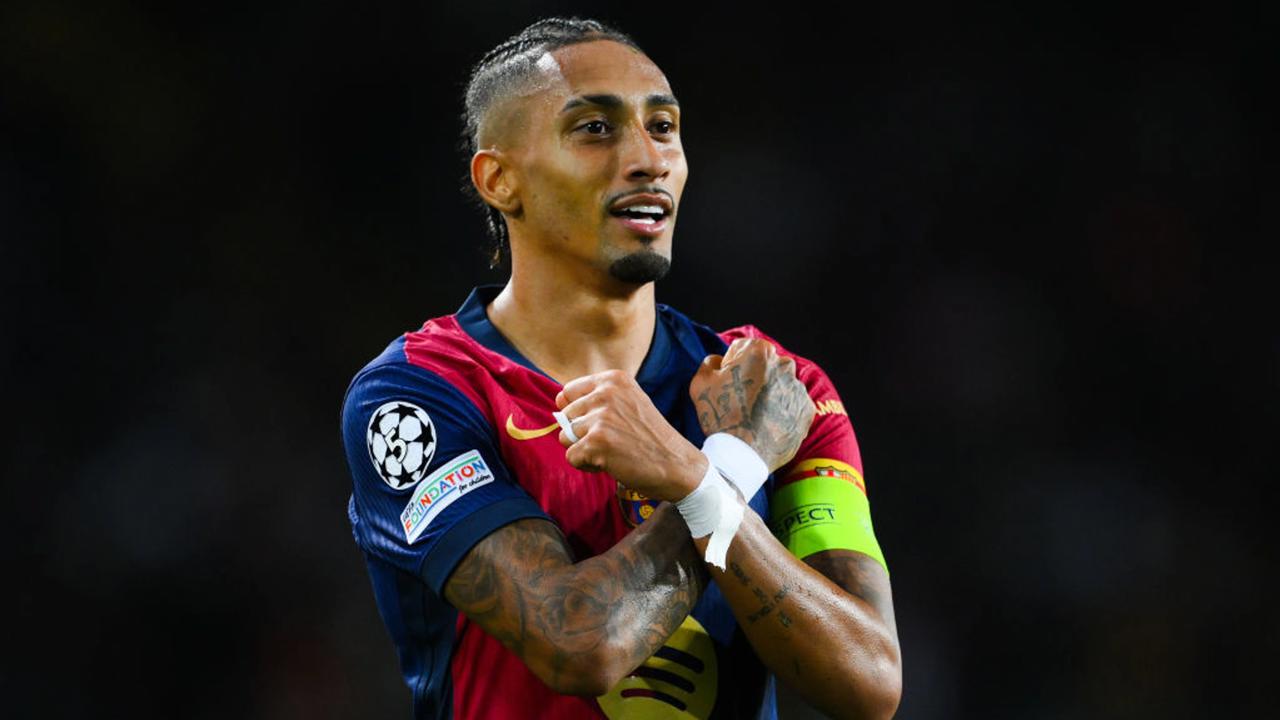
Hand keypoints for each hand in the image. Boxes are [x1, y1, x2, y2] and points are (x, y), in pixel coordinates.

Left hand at [556, 370, 706, 501]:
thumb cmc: (650, 437)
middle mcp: (606, 393)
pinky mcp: (596, 443)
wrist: (677, 465)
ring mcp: (600, 418)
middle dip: (581, 434)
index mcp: (613, 379)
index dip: (577, 413)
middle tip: (612, 441)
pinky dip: (586, 465)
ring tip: (610, 452)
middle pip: (565, 416)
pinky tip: (609, 463)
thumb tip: (557, 403)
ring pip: (565, 437)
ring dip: (583, 450)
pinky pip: (571, 457)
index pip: (568, 392)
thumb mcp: (628, 402)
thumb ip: (597, 398)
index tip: (601, 424)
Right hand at [689, 338, 814, 471]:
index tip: (727, 384)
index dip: (731, 366)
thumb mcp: (701, 383)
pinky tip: (766, 426)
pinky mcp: (807, 411)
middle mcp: (784, 365)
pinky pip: (791, 406)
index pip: (743, 349)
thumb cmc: (721, 417)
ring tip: (753, 418)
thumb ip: (710, 362)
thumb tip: (719, 362)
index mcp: (759, 351)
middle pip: (765, 366)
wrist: (743, 456)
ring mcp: (798, 389)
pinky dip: (781, 413)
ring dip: (769, 396)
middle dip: (754, 378)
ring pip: (780, 386)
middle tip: (740, 402)